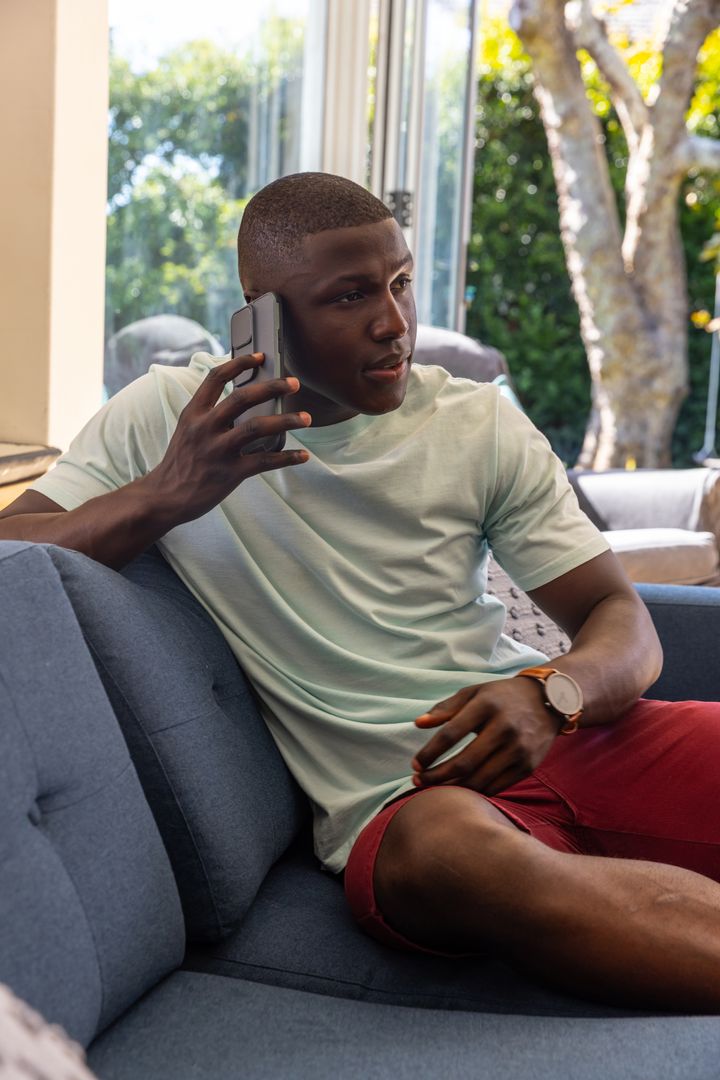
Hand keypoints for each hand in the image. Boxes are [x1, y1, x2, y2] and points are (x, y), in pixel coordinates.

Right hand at [143, 352, 310, 523]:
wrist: (163, 497)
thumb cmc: (180, 462)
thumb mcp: (187, 430)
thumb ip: (210, 415)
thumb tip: (244, 401)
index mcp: (194, 413)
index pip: (216, 378)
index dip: (239, 364)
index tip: (259, 357)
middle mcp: (205, 428)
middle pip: (243, 398)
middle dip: (273, 387)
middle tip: (294, 383)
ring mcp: (218, 450)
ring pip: (258, 427)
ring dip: (286, 421)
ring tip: (307, 418)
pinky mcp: (230, 473)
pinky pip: (265, 461)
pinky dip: (287, 458)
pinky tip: (302, 455)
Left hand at [411, 677, 559, 796]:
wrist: (549, 701)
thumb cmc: (502, 697)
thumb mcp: (474, 693)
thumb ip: (445, 708)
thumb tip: (418, 723)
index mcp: (487, 705)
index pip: (450, 734)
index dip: (429, 753)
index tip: (415, 764)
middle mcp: (505, 727)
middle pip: (464, 762)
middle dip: (437, 776)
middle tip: (419, 781)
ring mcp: (519, 749)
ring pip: (480, 779)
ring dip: (453, 788)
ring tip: (436, 788)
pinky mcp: (528, 766)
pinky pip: (497, 787)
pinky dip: (476, 791)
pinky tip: (462, 789)